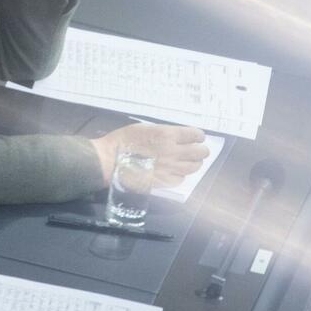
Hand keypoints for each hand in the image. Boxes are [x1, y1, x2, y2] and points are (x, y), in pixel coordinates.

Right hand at [90, 123, 208, 188]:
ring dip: (194, 163)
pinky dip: (180, 175)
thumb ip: (164, 133)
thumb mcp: (145, 128)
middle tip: (196, 150)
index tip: (195, 137)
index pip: (196, 135)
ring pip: (194, 167)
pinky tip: (174, 172)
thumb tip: (177, 137)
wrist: (110, 161)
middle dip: (200, 150)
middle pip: (200, 152)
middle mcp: (173, 152)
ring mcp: (169, 168)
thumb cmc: (124, 140)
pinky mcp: (164, 182)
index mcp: (168, 135)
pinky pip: (181, 179)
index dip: (198, 136)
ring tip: (188, 162)